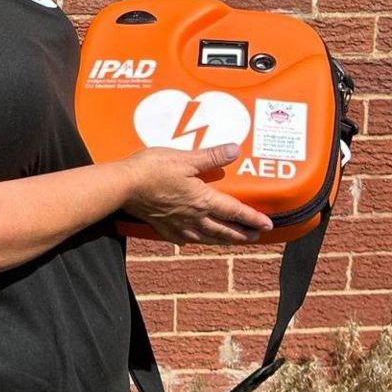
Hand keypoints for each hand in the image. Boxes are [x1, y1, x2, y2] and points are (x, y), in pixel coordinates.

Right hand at [121, 145, 273, 244]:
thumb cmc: (152, 169)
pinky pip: (186, 239)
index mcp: (202, 200)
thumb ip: (210, 157)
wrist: (123, 186)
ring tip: (232, 241)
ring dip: (223, 240)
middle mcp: (194, 217)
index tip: (268, 225)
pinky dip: (196, 240)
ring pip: (207, 237)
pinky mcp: (163, 228)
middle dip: (242, 234)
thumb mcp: (184, 158)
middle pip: (224, 230)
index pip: (235, 212)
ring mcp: (178, 226)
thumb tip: (234, 150)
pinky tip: (195, 239)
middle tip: (255, 237)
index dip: (253, 218)